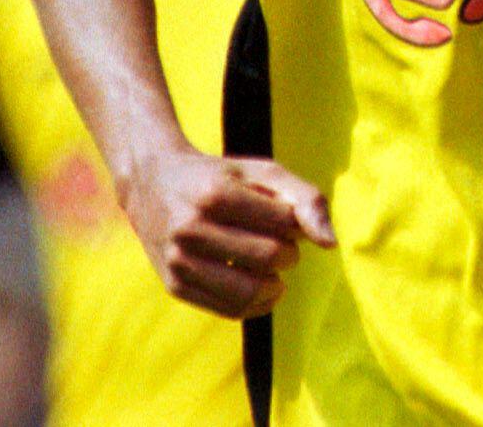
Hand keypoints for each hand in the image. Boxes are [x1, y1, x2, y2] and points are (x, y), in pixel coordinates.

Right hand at [117, 147, 334, 318]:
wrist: (151, 182)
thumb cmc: (219, 177)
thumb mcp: (261, 172)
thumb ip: (304, 198)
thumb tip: (331, 244)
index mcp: (214, 194)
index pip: (283, 223)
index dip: (296, 224)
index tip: (286, 218)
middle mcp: (190, 229)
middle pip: (268, 258)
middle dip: (288, 254)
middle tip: (282, 245)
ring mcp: (177, 261)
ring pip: (249, 292)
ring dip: (275, 284)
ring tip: (274, 270)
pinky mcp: (174, 285)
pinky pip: (230, 310)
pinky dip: (257, 303)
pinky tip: (262, 287)